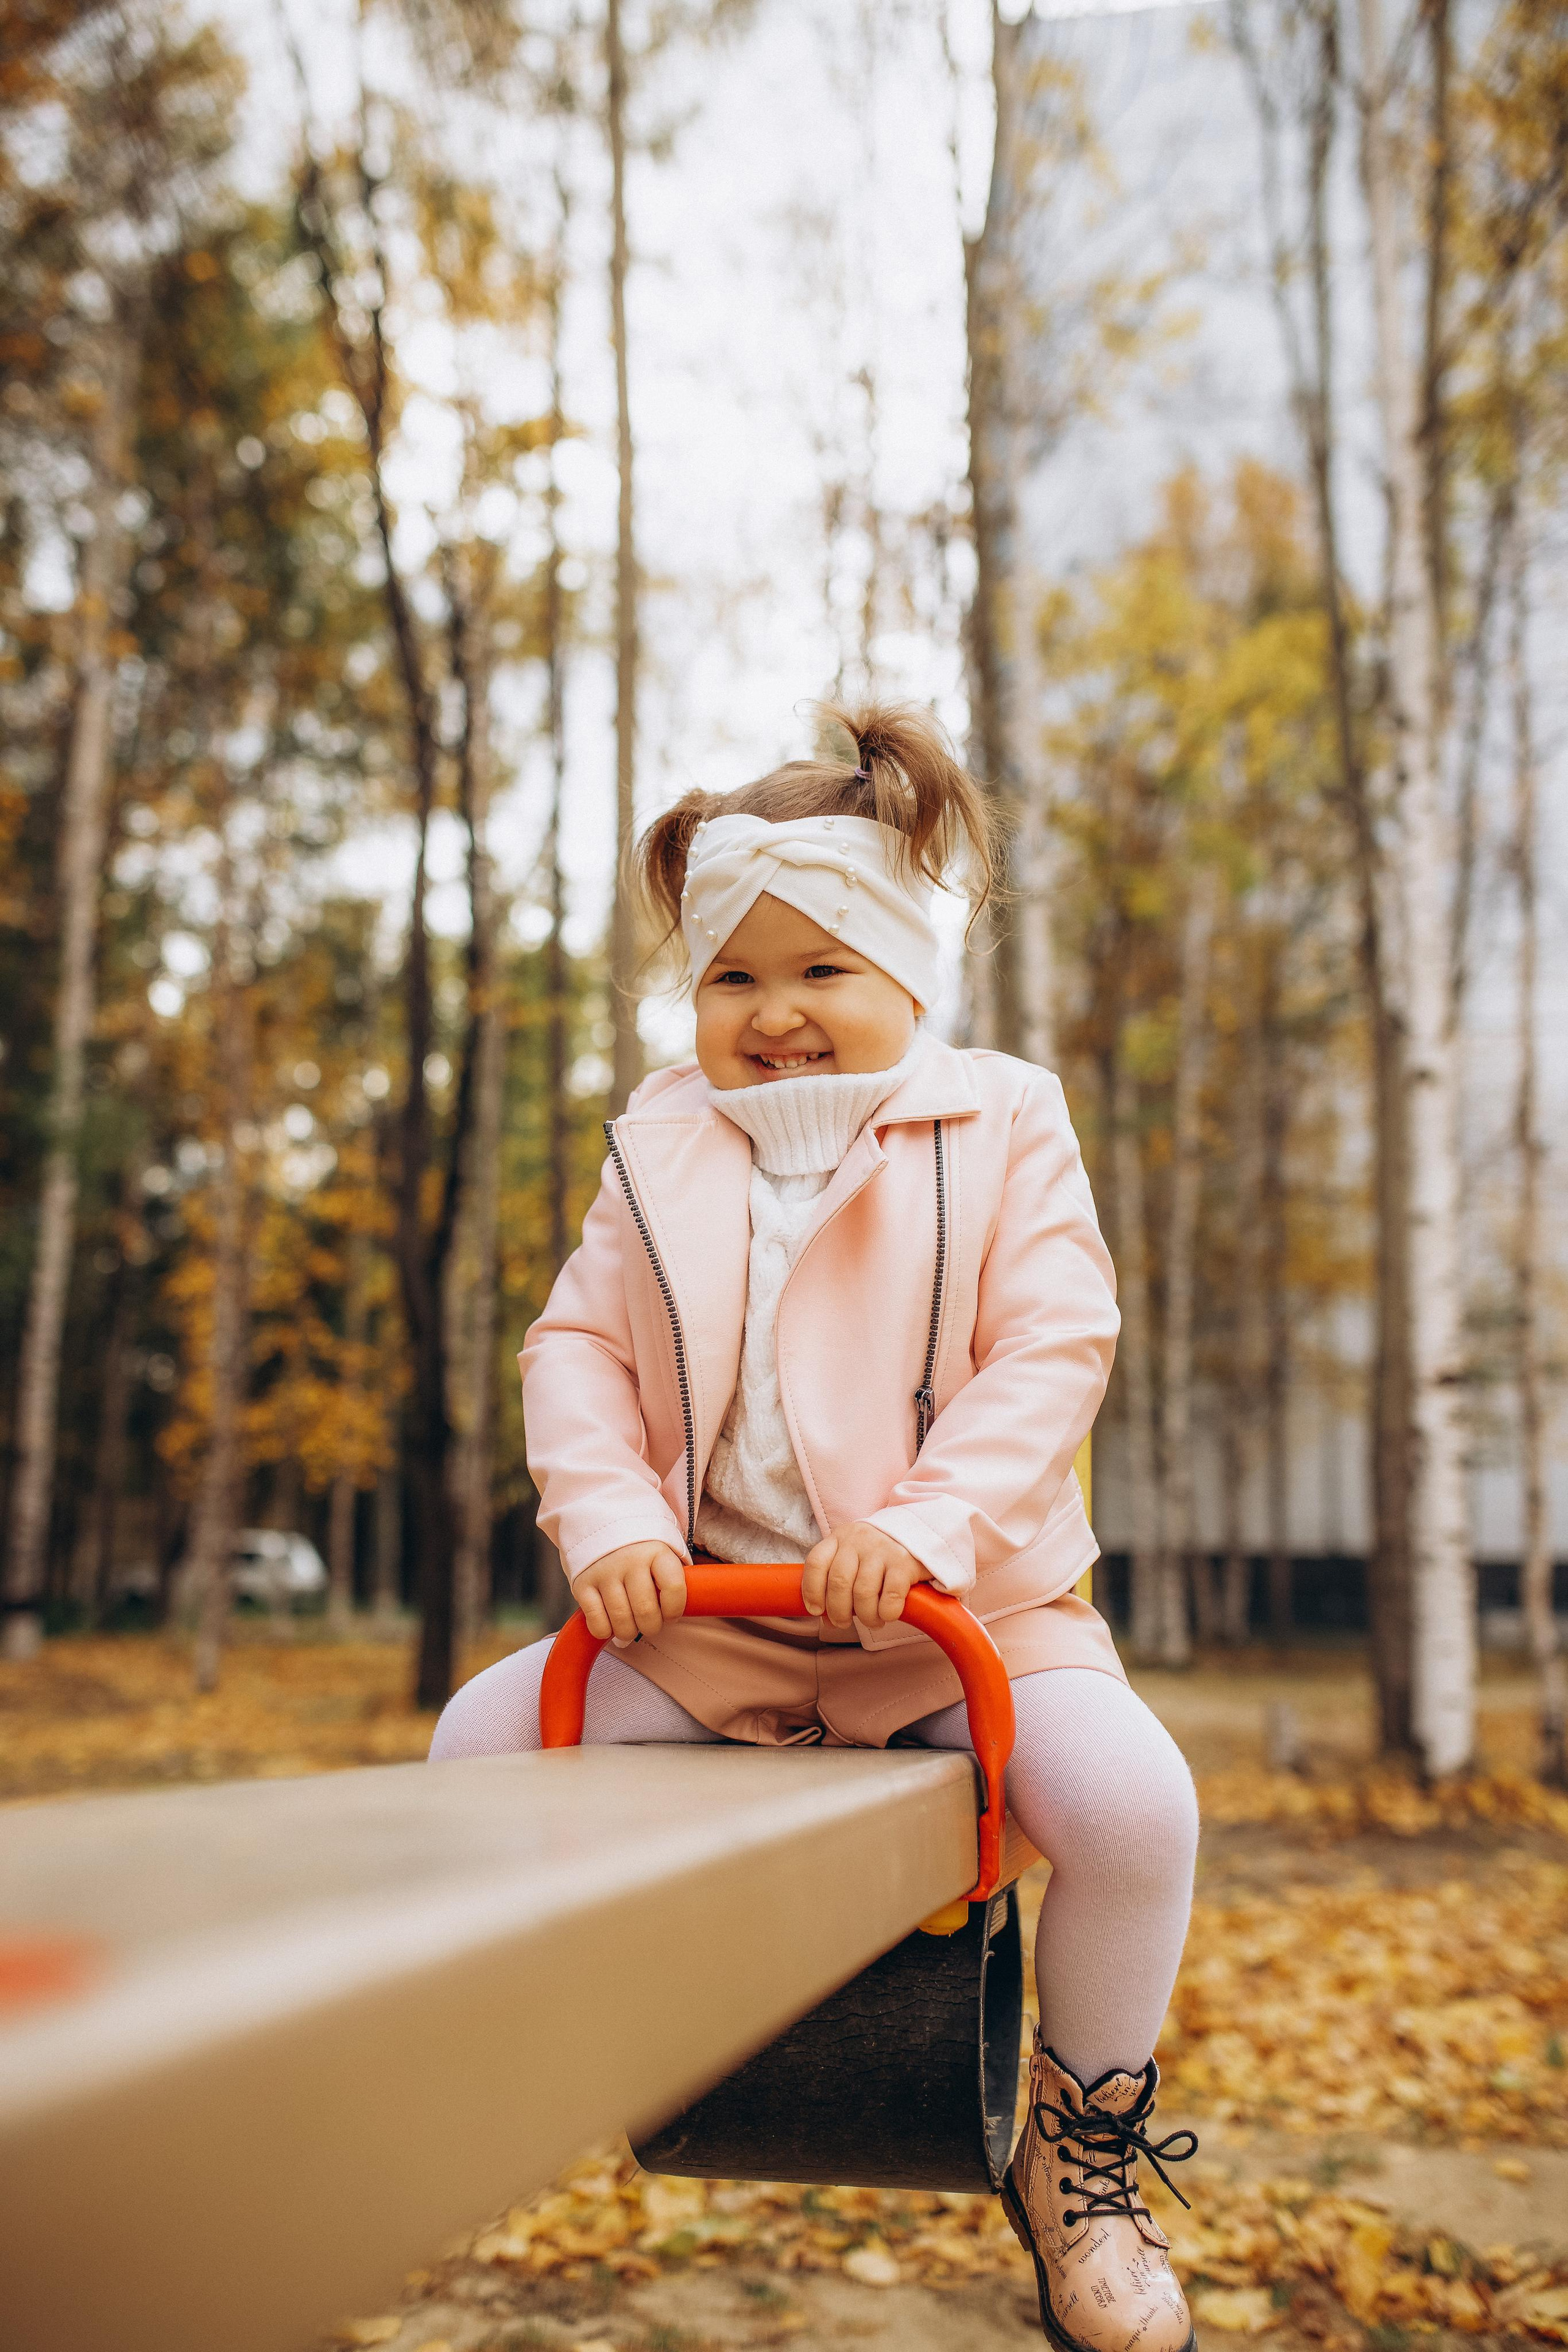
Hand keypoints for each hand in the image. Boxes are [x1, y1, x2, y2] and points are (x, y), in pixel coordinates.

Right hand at [574, 1543, 687, 1643]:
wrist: (598, 1518)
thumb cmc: (638, 1543)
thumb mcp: (661, 1546)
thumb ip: (671, 1573)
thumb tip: (679, 1608)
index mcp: (656, 1550)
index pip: (674, 1588)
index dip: (675, 1610)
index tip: (671, 1614)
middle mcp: (629, 1560)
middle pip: (646, 1611)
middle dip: (651, 1626)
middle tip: (649, 1624)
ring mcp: (604, 1572)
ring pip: (621, 1621)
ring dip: (629, 1632)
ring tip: (631, 1626)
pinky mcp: (582, 1584)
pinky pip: (597, 1622)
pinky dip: (605, 1631)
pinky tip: (610, 1624)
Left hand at [802, 1523, 932, 1628]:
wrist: (920, 1533)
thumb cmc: (879, 1554)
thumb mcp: (854, 1557)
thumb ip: (837, 1582)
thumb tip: (826, 1619)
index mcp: (840, 1537)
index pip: (816, 1562)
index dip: (811, 1590)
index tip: (816, 1610)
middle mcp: (859, 1540)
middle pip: (839, 1582)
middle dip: (838, 1611)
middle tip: (844, 1623)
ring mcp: (882, 1550)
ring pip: (863, 1592)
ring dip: (865, 1616)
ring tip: (872, 1621)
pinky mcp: (905, 1563)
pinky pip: (890, 1597)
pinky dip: (886, 1613)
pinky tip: (888, 1614)